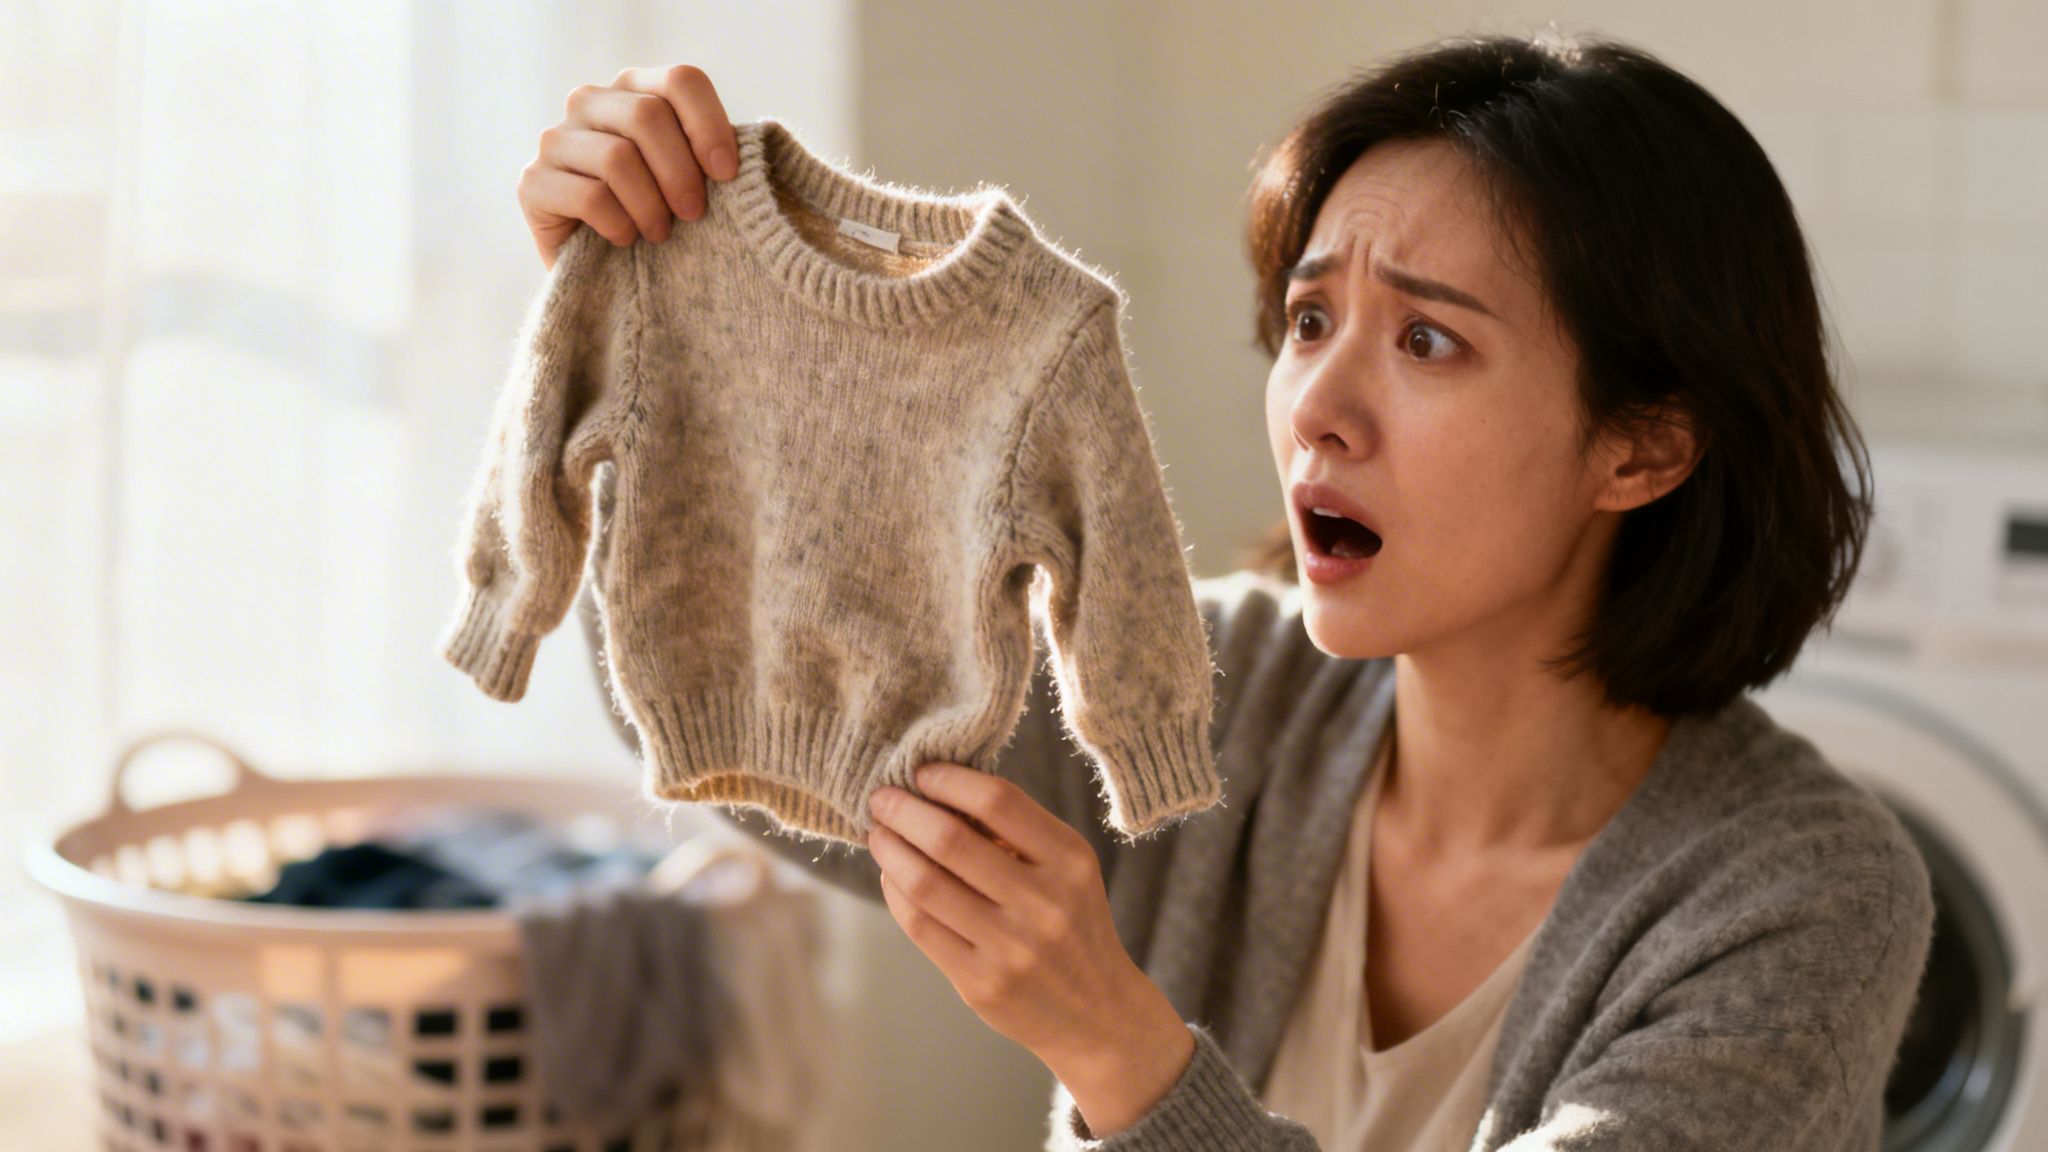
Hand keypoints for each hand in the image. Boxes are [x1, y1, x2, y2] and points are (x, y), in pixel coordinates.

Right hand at [518, 64, 739, 269]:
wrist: (608, 270)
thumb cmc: (659, 217)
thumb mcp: (692, 179)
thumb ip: (710, 155)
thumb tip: (739, 156)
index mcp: (634, 88)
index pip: (681, 80)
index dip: (711, 126)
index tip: (728, 175)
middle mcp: (589, 102)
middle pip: (647, 116)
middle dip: (681, 174)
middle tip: (695, 214)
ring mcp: (556, 139)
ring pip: (617, 159)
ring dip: (651, 207)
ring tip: (661, 234)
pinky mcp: (533, 182)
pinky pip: (590, 197)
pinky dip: (620, 226)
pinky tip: (626, 240)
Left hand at [867, 763, 1194, 1135]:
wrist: (1098, 1014)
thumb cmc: (1073, 925)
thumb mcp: (1068, 870)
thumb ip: (1016, 833)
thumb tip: (938, 791)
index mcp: (1069, 861)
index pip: (998, 801)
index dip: (949, 780)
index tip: (921, 772)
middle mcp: (1044, 904)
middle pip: (950, 840)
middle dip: (903, 811)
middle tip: (881, 798)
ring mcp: (1011, 948)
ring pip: (924, 883)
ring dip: (889, 850)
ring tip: (879, 834)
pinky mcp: (980, 983)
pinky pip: (919, 926)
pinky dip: (895, 892)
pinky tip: (891, 875)